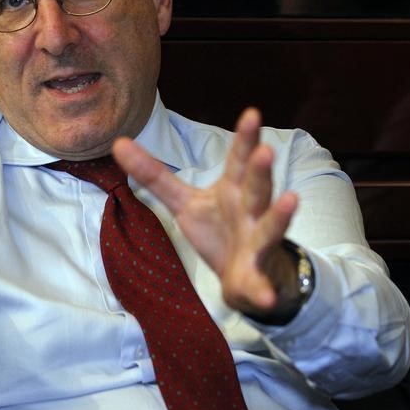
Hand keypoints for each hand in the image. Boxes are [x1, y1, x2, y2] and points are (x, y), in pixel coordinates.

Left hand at [112, 108, 301, 318]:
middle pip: (257, 189)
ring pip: (269, 228)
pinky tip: (265, 296)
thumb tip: (118, 142)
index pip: (238, 161)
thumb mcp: (184, 201)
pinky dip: (263, 292)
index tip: (251, 113)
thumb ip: (154, 175)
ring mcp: (256, 244)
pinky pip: (260, 284)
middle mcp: (250, 212)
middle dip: (261, 171)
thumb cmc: (220, 229)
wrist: (248, 276)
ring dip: (279, 216)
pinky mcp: (255, 276)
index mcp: (233, 191)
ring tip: (291, 200)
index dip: (245, 139)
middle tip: (266, 151)